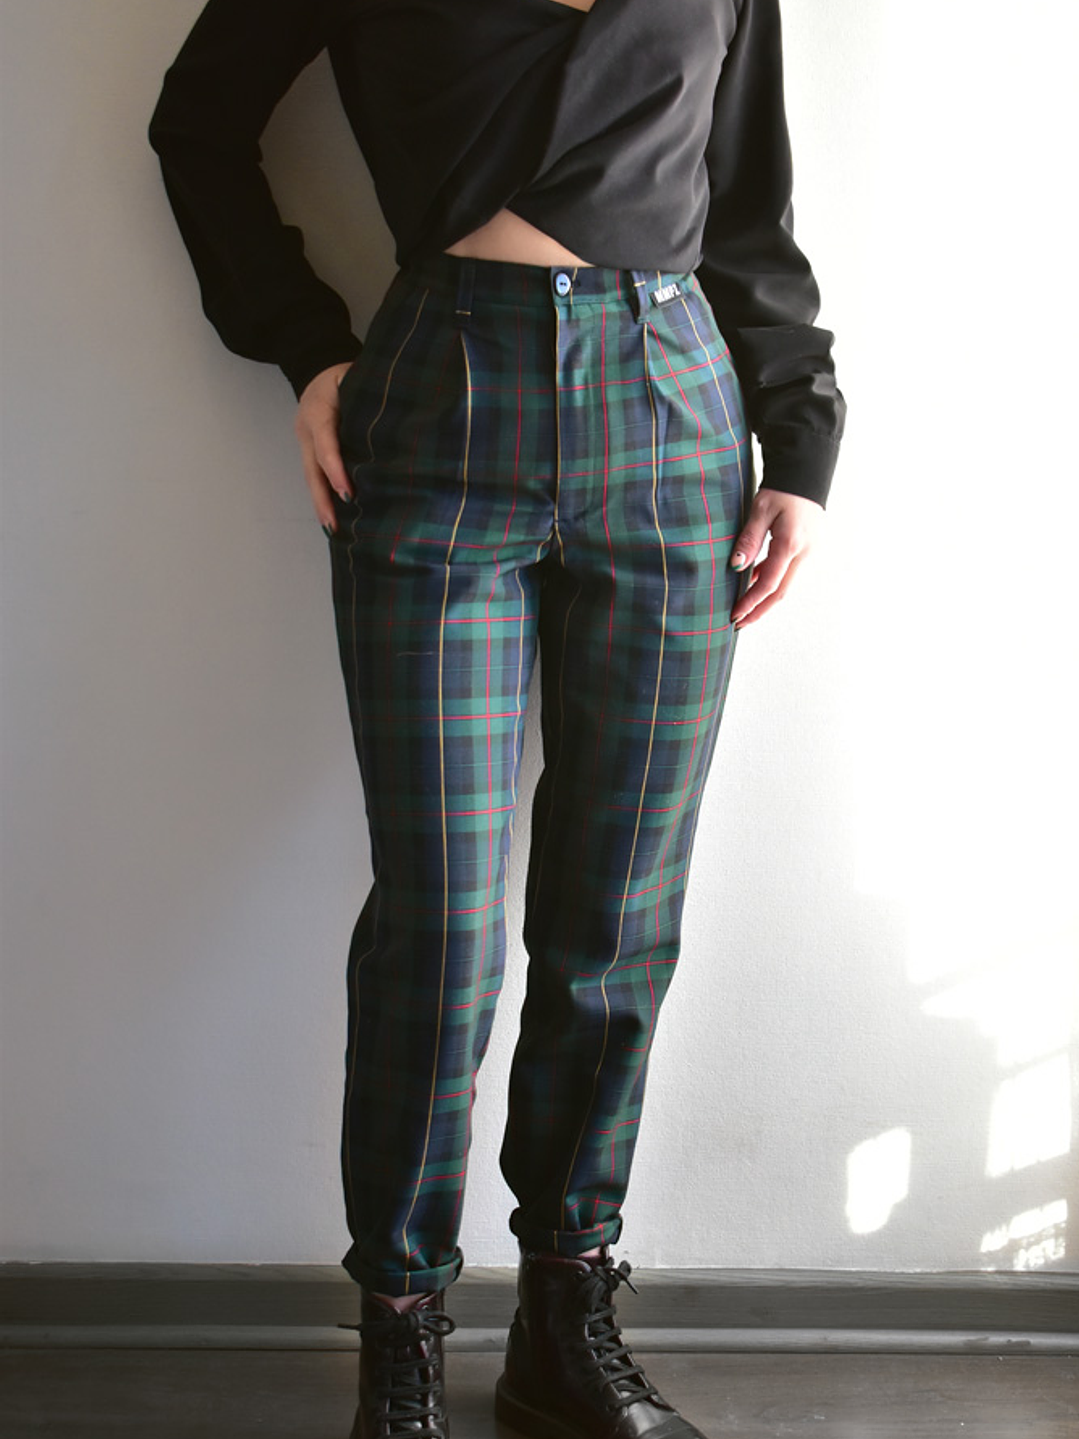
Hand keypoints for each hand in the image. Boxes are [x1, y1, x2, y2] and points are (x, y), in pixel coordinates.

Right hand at [294, 362, 354, 533]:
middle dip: (322, 499)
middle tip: (333, 525)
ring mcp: (305, 441)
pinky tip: (333, 516)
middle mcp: (306, 429)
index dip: (335, 470)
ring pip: (310, 477)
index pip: (325, 444)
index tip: (348, 493)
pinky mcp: (309, 450)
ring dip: (320, 504)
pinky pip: (314, 475)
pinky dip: (323, 495)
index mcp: (317, 410)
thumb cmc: (344, 374)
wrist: (316, 366)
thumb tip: (400, 424)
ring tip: (332, 529)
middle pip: (311, 470)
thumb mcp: (354, 377)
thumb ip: (368, 400)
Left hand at [729, 489, 823, 627]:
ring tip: (744, 608)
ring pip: (786, 584)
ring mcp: (810, 552)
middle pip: (781, 593)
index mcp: (792, 545)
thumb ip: (748, 540)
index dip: (751, 602)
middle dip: (759, 610)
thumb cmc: (782, 489)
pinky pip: (789, 572)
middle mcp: (805, 553)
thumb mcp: (760, 510)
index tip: (735, 615)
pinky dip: (772, 581)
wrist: (807, 473)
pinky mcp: (809, 549)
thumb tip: (736, 568)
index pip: (769, 584)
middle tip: (739, 623)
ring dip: (765, 598)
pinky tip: (754, 584)